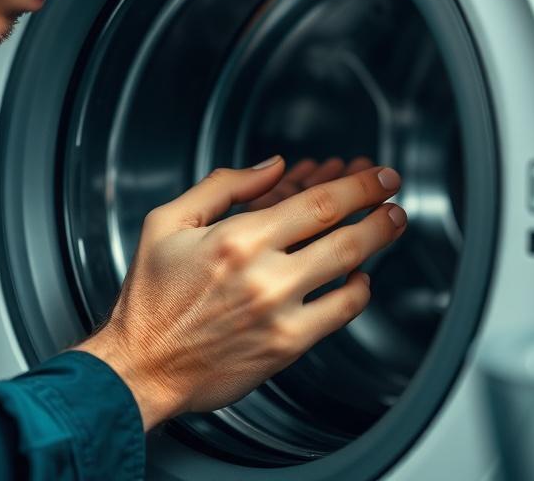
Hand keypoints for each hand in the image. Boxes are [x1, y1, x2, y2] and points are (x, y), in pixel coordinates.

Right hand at [76, 156, 405, 430]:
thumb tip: (273, 166)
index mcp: (236, 238)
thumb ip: (224, 187)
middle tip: (394, 197)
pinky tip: (359, 277)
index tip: (378, 175)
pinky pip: (340, 313)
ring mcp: (280, 312)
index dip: (358, 185)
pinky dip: (358, 291)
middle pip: (344, 233)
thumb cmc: (150, 298)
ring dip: (378, 243)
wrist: (139, 367)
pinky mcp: (287, 346)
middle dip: (379, 208)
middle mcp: (263, 274)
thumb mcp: (168, 223)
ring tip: (390, 226)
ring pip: (349, 270)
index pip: (317, 202)